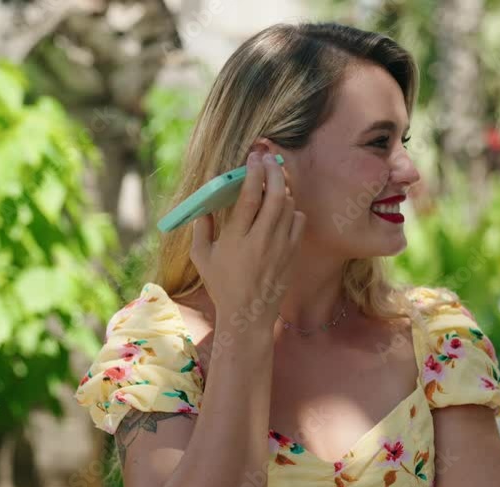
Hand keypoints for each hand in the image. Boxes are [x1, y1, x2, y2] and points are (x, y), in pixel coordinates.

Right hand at [190, 151, 305, 330]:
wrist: (249, 315)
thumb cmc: (222, 285)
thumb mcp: (202, 258)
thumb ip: (201, 228)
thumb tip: (203, 206)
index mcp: (236, 239)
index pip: (248, 198)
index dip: (252, 174)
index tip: (253, 158)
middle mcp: (261, 240)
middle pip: (275, 196)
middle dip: (274, 172)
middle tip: (269, 158)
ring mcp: (280, 247)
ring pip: (289, 206)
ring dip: (282, 188)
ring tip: (273, 179)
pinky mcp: (291, 253)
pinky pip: (298, 221)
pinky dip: (292, 210)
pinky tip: (283, 208)